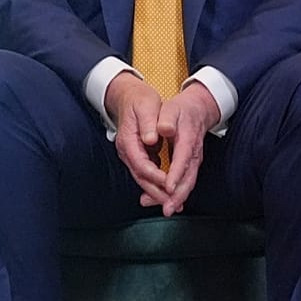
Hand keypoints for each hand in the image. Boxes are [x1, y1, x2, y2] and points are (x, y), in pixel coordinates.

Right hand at [104, 71, 170, 206]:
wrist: (128, 96)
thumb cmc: (140, 100)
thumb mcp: (146, 106)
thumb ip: (148, 123)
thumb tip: (150, 139)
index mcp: (128, 140)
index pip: (140, 164)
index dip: (155, 176)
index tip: (169, 184)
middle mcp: (127, 151)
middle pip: (140, 176)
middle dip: (156, 192)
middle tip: (172, 203)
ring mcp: (131, 154)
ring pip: (143, 178)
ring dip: (157, 192)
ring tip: (173, 203)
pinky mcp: (138, 155)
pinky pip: (147, 174)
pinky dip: (157, 184)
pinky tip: (168, 191)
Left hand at [154, 81, 220, 215]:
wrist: (198, 110)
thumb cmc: (181, 110)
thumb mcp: (171, 109)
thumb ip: (167, 119)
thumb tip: (163, 129)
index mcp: (188, 140)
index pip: (182, 159)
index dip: (176, 174)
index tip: (169, 187)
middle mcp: (193, 154)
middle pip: (189, 177)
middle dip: (179, 195)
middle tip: (168, 208)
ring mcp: (193, 161)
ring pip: (188, 182)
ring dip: (178, 198)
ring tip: (167, 210)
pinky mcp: (190, 165)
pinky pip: (185, 181)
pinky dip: (177, 193)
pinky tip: (168, 202)